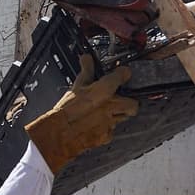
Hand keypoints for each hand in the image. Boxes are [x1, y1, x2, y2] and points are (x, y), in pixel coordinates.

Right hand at [25, 54, 137, 172]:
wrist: (61, 133)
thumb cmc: (67, 110)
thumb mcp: (76, 86)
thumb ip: (85, 71)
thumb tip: (86, 59)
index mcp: (105, 90)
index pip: (124, 75)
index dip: (124, 73)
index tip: (122, 73)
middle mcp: (111, 106)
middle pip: (133, 103)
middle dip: (130, 101)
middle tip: (122, 98)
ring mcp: (110, 122)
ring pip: (124, 117)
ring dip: (120, 114)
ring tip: (110, 111)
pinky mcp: (106, 135)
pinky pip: (112, 130)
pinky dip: (107, 128)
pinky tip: (99, 125)